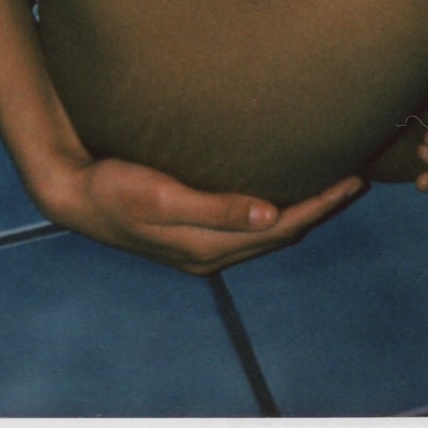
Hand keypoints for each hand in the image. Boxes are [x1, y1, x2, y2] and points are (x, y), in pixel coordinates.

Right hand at [37, 152, 366, 273]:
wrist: (73, 193)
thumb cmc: (114, 187)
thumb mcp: (161, 197)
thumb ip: (214, 209)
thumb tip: (269, 215)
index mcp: (207, 247)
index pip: (281, 227)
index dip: (320, 204)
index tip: (352, 179)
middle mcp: (210, 251)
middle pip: (280, 232)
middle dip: (319, 206)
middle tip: (354, 176)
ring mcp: (200, 245)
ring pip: (266, 231)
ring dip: (298, 208)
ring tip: (328, 181)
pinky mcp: (191, 231)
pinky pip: (246, 223)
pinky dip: (272, 209)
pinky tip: (277, 188)